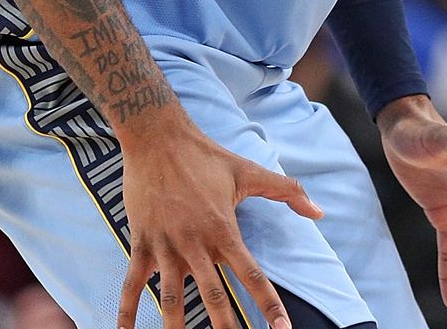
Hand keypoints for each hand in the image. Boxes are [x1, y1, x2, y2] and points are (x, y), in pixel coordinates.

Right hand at [117, 112, 323, 328]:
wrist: (157, 136)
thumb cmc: (205, 155)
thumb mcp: (249, 170)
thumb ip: (287, 192)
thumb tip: (320, 212)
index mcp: (224, 229)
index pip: (251, 275)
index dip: (268, 304)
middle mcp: (195, 242)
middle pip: (213, 295)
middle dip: (225, 326)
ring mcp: (165, 244)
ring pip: (171, 297)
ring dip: (176, 325)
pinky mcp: (141, 242)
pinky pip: (132, 282)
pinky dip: (126, 310)